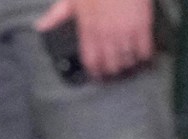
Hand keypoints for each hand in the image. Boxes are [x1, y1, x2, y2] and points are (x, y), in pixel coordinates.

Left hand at [35, 0, 152, 80]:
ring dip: (128, 64)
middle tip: (115, 69)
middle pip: (110, 65)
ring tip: (129, 62)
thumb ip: (58, 13)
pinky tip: (144, 55)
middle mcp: (105, 34)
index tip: (97, 75)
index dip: (95, 71)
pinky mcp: (142, 26)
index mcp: (87, 28)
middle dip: (112, 70)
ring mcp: (125, 31)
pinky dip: (145, 56)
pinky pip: (144, 51)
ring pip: (127, 61)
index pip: (90, 60)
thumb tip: (42, 26)